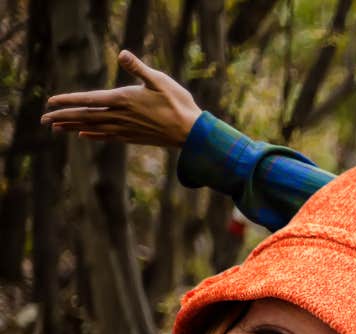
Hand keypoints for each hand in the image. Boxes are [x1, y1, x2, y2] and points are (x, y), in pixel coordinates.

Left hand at [41, 50, 201, 146]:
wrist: (191, 133)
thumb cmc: (178, 104)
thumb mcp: (159, 81)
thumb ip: (138, 68)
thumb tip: (122, 53)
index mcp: (123, 100)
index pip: (88, 100)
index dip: (68, 100)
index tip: (50, 102)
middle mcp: (120, 116)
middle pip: (85, 117)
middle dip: (62, 117)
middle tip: (44, 119)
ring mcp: (125, 129)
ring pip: (92, 128)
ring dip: (72, 127)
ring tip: (56, 128)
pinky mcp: (133, 137)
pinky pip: (107, 137)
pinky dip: (92, 136)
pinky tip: (83, 136)